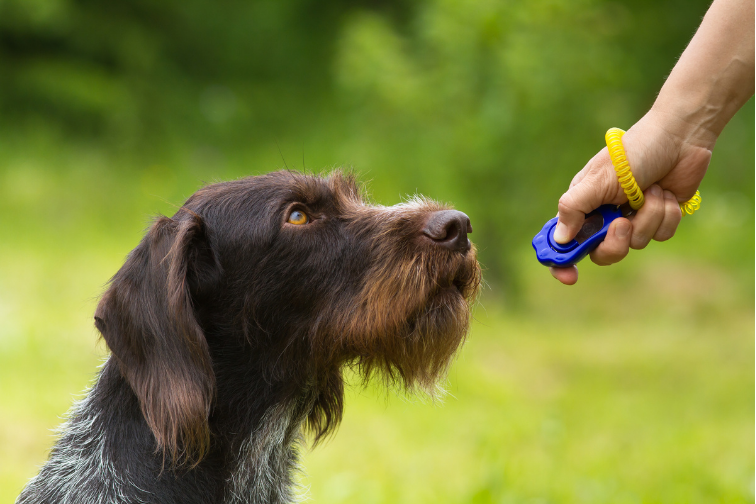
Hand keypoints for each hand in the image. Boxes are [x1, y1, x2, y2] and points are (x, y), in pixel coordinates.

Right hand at [549, 109, 712, 284]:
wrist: (679, 138)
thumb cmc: (633, 152)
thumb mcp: (597, 179)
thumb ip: (574, 208)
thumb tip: (560, 239)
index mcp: (582, 206)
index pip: (563, 242)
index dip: (562, 261)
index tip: (570, 277)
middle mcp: (604, 216)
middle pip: (602, 253)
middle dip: (616, 242)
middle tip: (623, 223)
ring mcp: (632, 219)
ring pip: (635, 244)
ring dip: (648, 217)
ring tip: (651, 191)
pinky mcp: (657, 219)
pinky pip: (660, 235)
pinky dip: (666, 215)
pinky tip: (665, 193)